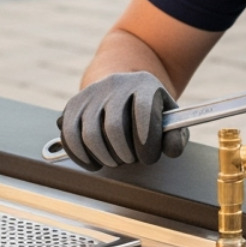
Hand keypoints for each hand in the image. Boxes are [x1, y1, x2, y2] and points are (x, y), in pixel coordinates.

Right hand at [58, 71, 187, 169]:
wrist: (125, 90)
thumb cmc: (151, 113)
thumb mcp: (170, 121)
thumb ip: (176, 137)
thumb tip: (171, 150)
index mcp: (145, 84)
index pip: (143, 111)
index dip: (146, 141)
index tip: (148, 158)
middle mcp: (116, 84)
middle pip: (113, 127)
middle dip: (124, 154)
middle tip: (131, 160)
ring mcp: (92, 92)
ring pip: (89, 134)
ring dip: (104, 157)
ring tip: (116, 161)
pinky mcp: (73, 104)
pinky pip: (69, 135)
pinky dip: (81, 156)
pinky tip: (95, 162)